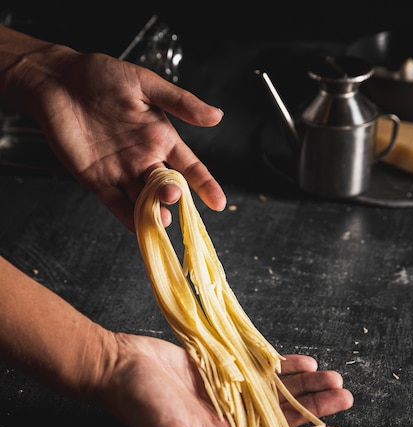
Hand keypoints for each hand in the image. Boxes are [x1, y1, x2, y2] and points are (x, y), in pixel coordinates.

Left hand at [30, 48, 225, 230]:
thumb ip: (180, 103)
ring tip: (160, 218)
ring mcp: (121, 171)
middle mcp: (144, 158)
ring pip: (144, 200)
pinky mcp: (97, 180)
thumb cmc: (101, 76)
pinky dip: (128, 218)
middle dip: (172, 195)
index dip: (205, 184)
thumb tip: (217, 116)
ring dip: (153, 212)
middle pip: (166, 186)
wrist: (58, 81)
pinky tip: (139, 228)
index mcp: (160, 138)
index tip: (218, 202)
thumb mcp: (146, 83)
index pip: (189, 166)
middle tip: (171, 195)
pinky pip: (116, 204)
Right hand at [101, 334, 352, 426]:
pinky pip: (258, 368)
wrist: (120, 367)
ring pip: (275, 390)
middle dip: (313, 407)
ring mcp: (228, 391)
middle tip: (345, 397)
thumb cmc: (142, 406)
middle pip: (281, 416)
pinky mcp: (222, 367)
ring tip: (333, 377)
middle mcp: (230, 417)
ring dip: (303, 384)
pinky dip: (280, 366)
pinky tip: (302, 361)